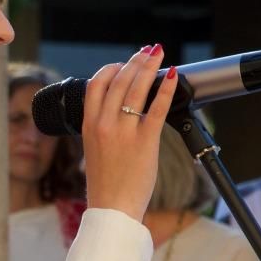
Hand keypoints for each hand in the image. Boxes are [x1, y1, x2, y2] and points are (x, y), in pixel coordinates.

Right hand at [81, 45, 179, 222]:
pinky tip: (172, 76)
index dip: (111, 68)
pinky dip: (166, 89)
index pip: (96, 84)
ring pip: (137, 88)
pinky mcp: (144, 142)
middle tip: (147, 51)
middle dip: (135, 61)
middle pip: (119, 80)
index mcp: (88, 125)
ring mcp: (124, 132)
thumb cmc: (105, 183)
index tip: (124, 63)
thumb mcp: (93, 149)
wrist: (112, 208)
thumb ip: (101, 128)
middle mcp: (104, 124)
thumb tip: (115, 111)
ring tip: (158, 54)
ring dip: (149, 66)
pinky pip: (157, 108)